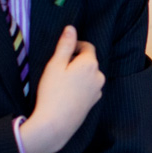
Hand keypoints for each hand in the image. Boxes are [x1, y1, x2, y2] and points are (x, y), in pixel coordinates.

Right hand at [19, 26, 103, 152]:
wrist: (55, 124)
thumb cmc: (52, 93)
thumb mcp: (55, 65)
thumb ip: (65, 45)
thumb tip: (71, 28)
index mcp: (90, 64)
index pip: (87, 46)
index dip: (74, 46)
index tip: (62, 53)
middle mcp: (99, 76)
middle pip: (88, 61)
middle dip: (75, 62)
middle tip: (58, 70)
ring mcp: (98, 90)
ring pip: (88, 75)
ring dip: (78, 75)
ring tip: (60, 84)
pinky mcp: (93, 102)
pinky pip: (88, 88)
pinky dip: (79, 87)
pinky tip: (66, 94)